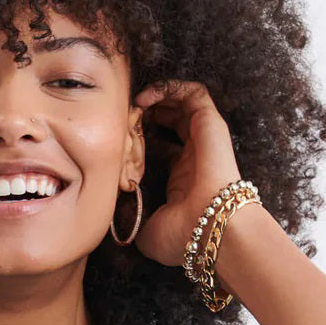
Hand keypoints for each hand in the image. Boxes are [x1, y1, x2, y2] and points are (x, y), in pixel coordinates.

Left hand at [130, 79, 242, 269]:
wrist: (206, 229)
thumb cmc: (181, 236)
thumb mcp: (146, 232)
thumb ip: (132, 220)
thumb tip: (113, 221)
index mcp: (181, 178)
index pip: (161, 147)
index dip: (138, 138)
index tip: (120, 140)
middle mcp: (194, 155)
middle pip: (170, 121)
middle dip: (145, 113)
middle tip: (126, 117)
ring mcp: (204, 139)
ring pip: (182, 102)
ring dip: (157, 96)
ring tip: (135, 102)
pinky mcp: (211, 124)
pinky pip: (195, 92)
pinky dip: (171, 87)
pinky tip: (147, 97)